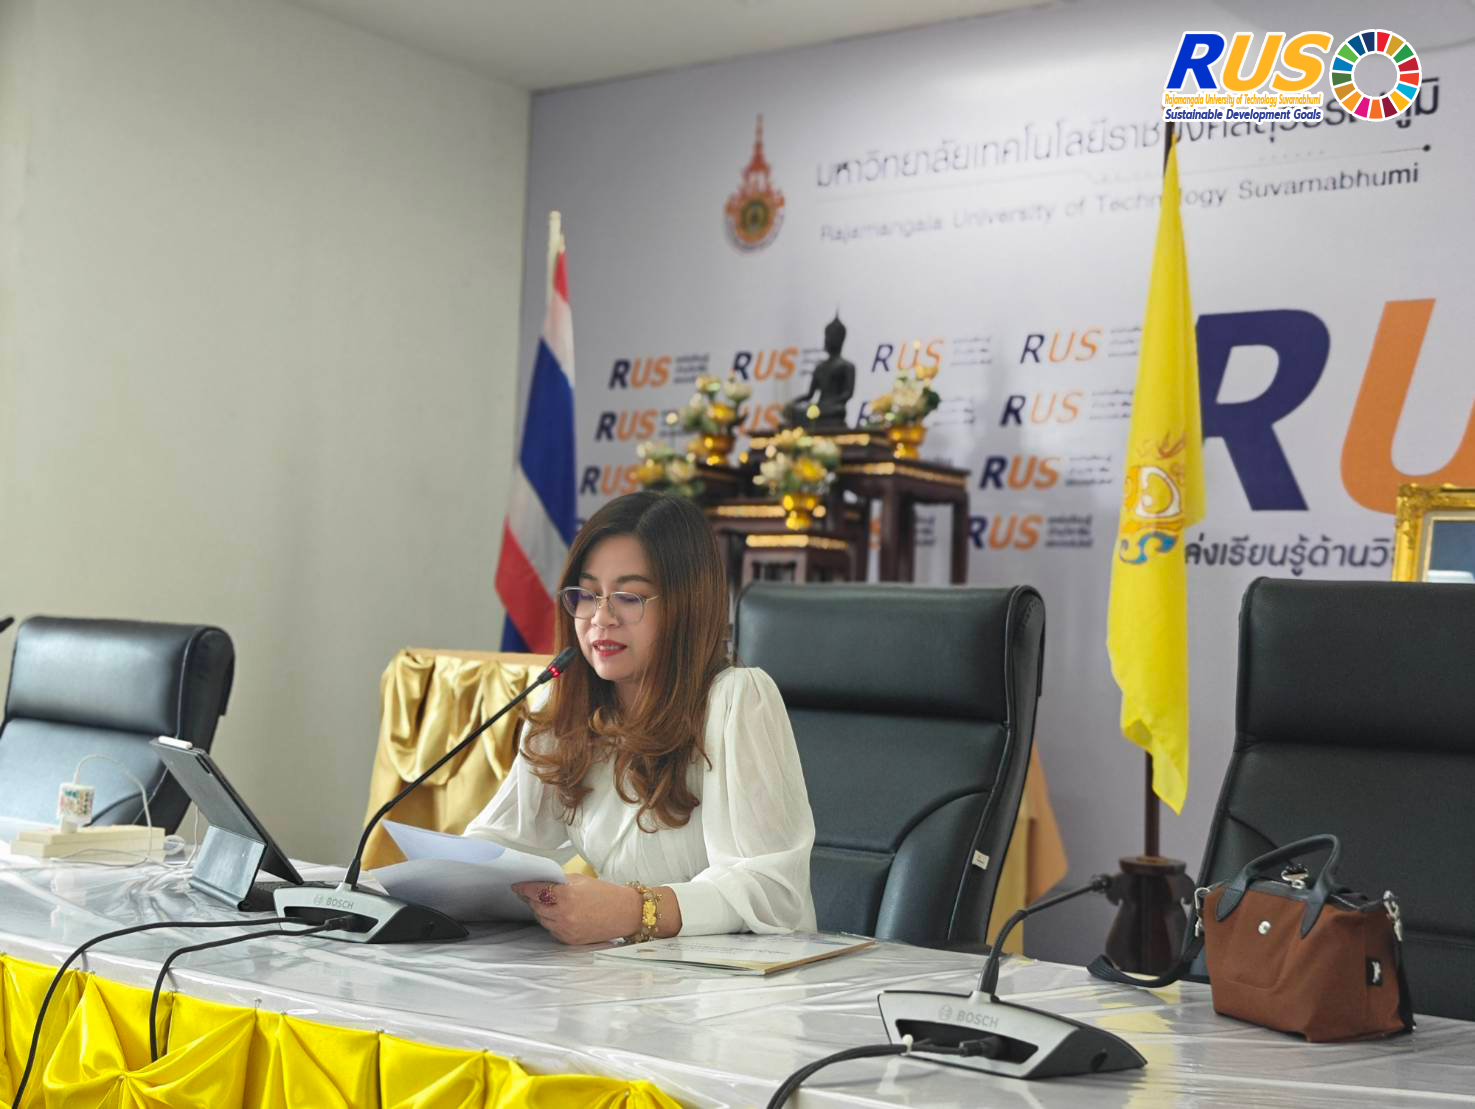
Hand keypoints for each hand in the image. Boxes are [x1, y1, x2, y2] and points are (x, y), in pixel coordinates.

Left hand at [511, 874, 640, 945]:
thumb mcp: (581, 880)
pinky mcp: (569, 940)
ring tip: (542, 903)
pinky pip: (552, 930)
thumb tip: (541, 882)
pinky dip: (550, 921)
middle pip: (536, 906)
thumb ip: (559, 882)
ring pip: (542, 919)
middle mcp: (563, 914)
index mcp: (566, 895)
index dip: (524, 888)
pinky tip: (555, 914)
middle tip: (527, 893)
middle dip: (531, 899)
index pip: (536, 891)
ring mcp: (565, 929)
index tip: (516, 886)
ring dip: (540, 910)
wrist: (625, 914)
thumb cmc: (605, 893)